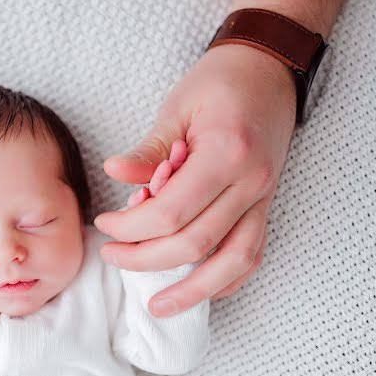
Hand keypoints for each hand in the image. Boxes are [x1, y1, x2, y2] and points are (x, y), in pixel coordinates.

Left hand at [94, 44, 296, 316]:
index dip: (131, 228)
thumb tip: (115, 172)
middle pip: (196, 244)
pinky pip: (252, 255)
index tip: (105, 226)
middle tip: (112, 255)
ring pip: (234, 263)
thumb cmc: (220, 81)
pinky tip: (198, 291)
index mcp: (226, 153)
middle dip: (146, 259)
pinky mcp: (267, 205)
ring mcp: (265, 198)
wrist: (270, 68)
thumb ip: (149, 148)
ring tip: (158, 307)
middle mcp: (252, 182)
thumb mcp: (177, 106)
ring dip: (193, 291)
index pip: (171, 213)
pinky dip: (226, 279)